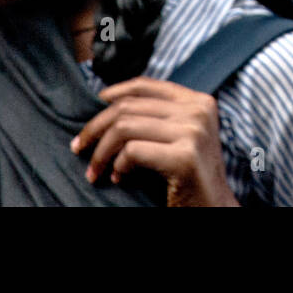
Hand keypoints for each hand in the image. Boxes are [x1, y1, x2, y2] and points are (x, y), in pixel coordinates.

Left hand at [72, 77, 240, 206]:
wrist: (214, 207)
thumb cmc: (190, 176)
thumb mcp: (181, 136)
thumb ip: (159, 117)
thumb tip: (110, 103)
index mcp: (198, 101)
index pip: (145, 85)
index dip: (113, 93)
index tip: (93, 108)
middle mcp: (198, 111)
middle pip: (129, 106)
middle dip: (95, 127)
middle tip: (79, 147)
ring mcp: (193, 132)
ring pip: (125, 127)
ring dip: (100, 151)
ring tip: (95, 170)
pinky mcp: (185, 157)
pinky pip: (133, 151)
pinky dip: (117, 165)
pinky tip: (118, 177)